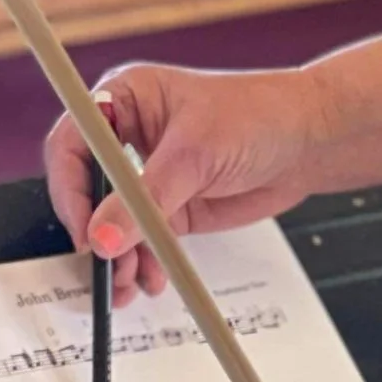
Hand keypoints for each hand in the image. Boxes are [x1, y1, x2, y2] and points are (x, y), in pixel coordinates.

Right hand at [44, 61, 325, 302]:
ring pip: (112, 222)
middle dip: (94, 231)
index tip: (84, 230)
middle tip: (104, 266)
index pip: (72, 144)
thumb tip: (103, 238)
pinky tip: (150, 278)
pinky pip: (142, 239)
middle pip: (86, 189)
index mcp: (124, 99)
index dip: (70, 188)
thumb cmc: (260, 116)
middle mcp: (128, 136)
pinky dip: (142, 261)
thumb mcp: (196, 153)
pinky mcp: (170, 206)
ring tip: (129, 283)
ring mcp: (148, 175)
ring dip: (117, 256)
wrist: (311, 141)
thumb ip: (147, 199)